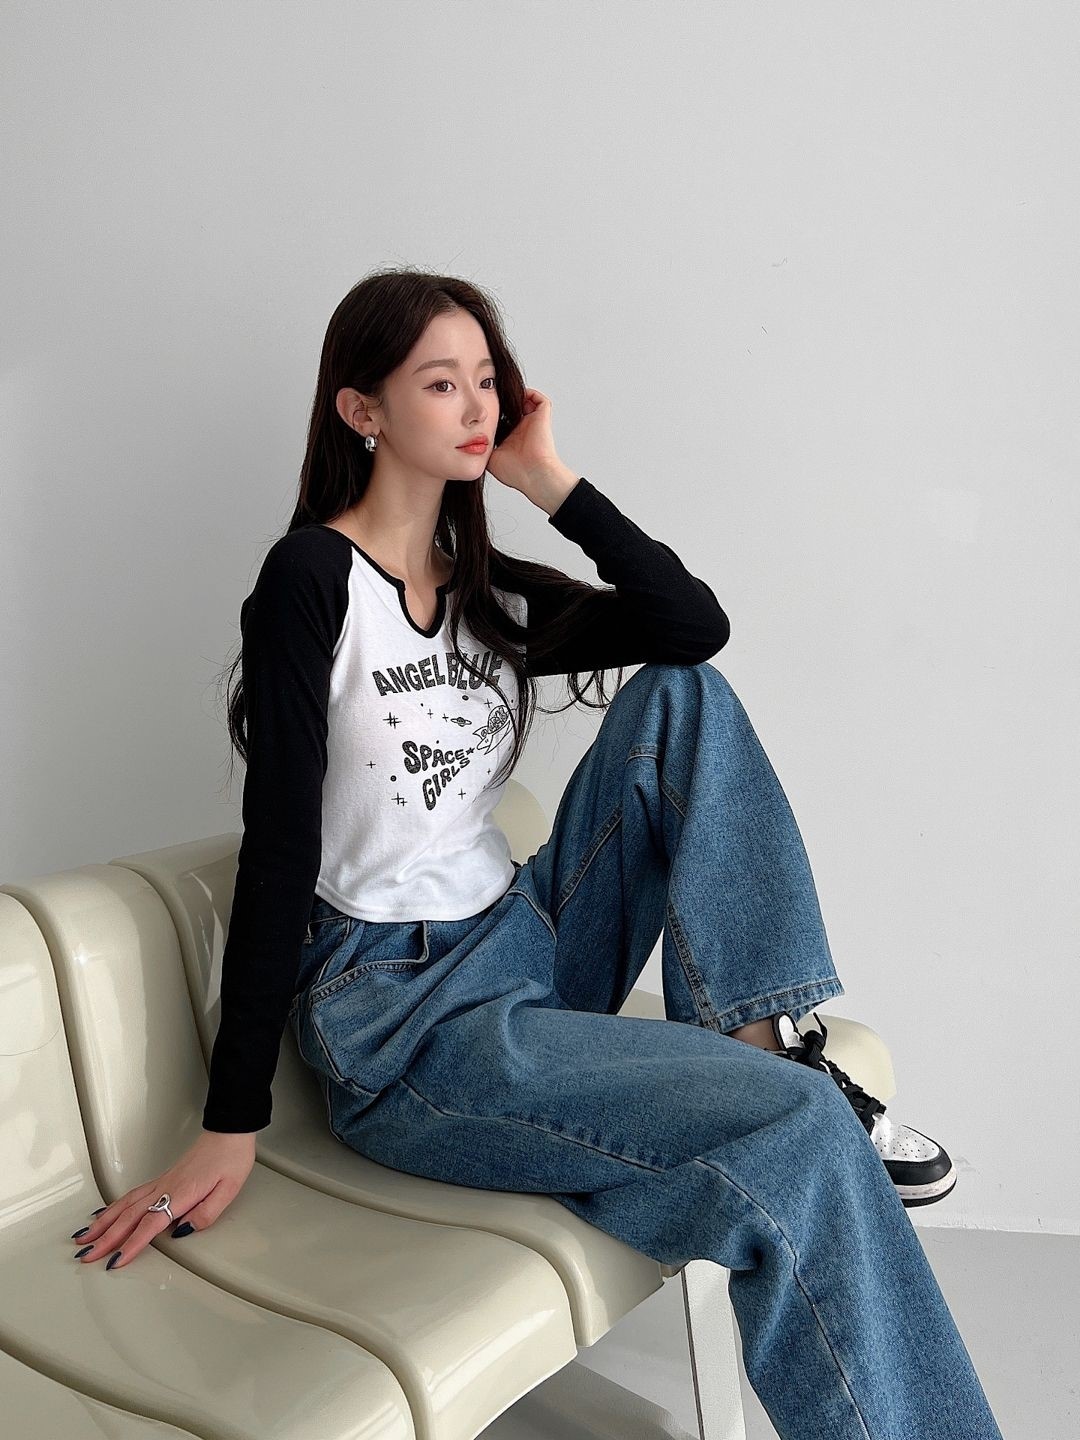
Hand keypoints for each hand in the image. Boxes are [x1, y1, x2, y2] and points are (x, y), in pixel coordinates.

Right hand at [70, 1129, 256, 1269]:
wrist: (228, 1131)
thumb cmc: (230, 1158)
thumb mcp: (229, 1189)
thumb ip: (206, 1213)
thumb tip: (183, 1231)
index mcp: (181, 1193)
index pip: (150, 1225)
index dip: (132, 1245)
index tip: (116, 1261)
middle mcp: (165, 1188)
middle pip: (129, 1216)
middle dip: (106, 1239)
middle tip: (86, 1255)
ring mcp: (161, 1182)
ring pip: (124, 1205)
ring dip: (103, 1223)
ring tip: (84, 1238)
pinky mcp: (162, 1179)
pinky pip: (131, 1195)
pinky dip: (113, 1206)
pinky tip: (103, 1212)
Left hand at [487, 387, 568, 499]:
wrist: (533, 474)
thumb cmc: (515, 472)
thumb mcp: (490, 459)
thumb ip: (481, 448)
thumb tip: (469, 443)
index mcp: (512, 438)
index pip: (503, 420)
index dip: (492, 415)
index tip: (481, 412)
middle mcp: (523, 429)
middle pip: (513, 409)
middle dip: (502, 401)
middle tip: (489, 397)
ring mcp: (533, 422)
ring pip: (525, 401)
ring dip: (514, 396)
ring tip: (501, 393)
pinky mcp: (542, 416)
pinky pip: (537, 398)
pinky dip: (528, 392)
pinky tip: (515, 395)